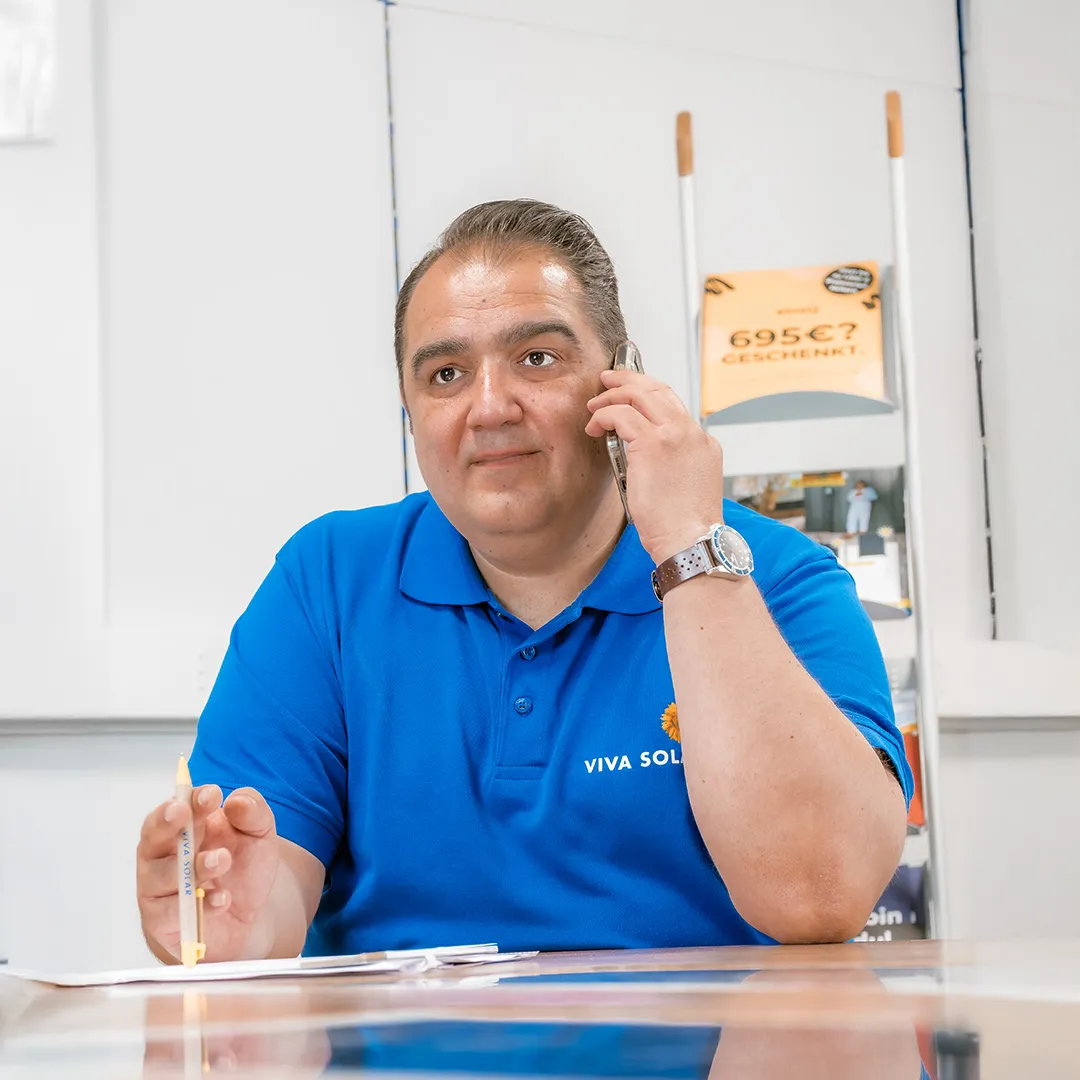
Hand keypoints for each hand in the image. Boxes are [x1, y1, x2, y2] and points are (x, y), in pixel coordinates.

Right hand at [136, 785, 280, 962]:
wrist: (247, 917)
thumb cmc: (244, 867)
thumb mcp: (259, 834)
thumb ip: (253, 812)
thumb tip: (236, 801)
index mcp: (186, 824)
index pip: (179, 805)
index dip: (191, 798)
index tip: (211, 794)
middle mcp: (164, 852)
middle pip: (154, 834)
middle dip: (167, 822)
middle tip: (183, 813)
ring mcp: (158, 887)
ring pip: (163, 874)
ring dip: (193, 866)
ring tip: (221, 859)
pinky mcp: (161, 920)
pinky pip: (172, 912)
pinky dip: (200, 904)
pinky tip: (223, 899)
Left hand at [586, 368, 725, 562]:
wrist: (692, 542)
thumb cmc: (684, 527)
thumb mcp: (685, 486)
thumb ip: (670, 463)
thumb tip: (640, 457)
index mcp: (702, 442)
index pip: (672, 404)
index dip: (647, 394)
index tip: (629, 393)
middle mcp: (691, 433)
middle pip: (657, 389)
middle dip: (628, 379)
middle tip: (608, 380)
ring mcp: (674, 435)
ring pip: (638, 395)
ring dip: (612, 396)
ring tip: (594, 405)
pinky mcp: (653, 445)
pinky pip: (621, 415)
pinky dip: (603, 416)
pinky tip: (594, 428)